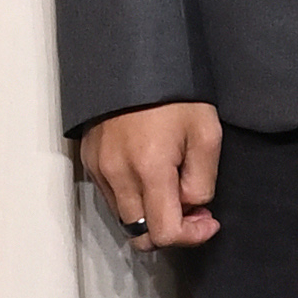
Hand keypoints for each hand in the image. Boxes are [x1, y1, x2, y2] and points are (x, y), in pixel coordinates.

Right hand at [80, 100, 223, 249]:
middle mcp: (118, 175)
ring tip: (170, 187)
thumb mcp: (207, 134)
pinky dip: (132, 197)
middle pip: (140, 234)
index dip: (191, 236)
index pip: (164, 234)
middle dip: (170, 229)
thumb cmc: (174, 95)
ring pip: (124, 218)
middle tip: (192, 207)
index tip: (208, 221)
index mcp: (149, 169)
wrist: (133, 61)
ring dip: (149, 215)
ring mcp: (99, 169)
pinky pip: (111, 197)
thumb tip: (192, 207)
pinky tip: (148, 175)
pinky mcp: (89, 161)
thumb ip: (203, 182)